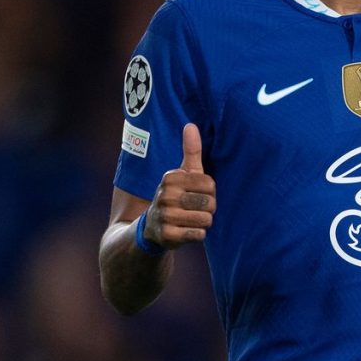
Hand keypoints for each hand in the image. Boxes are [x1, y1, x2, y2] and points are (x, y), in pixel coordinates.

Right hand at [143, 123, 216, 248]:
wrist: (150, 228)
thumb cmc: (175, 196)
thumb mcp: (182, 174)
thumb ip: (190, 151)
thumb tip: (190, 125)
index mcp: (171, 178)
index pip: (210, 184)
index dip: (209, 192)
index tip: (196, 194)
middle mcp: (165, 195)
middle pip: (210, 203)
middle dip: (208, 209)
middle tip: (194, 209)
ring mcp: (165, 216)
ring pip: (206, 220)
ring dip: (203, 223)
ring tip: (190, 220)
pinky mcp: (167, 236)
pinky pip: (198, 235)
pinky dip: (197, 235)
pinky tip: (186, 231)